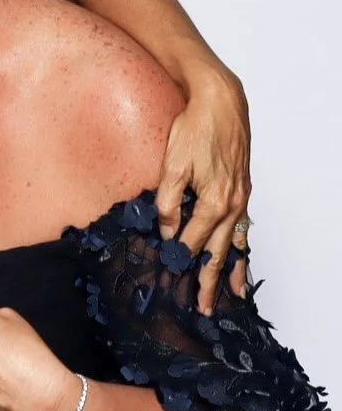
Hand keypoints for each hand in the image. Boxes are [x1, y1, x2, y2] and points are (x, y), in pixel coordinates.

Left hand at [155, 65, 251, 312]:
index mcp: (212, 202)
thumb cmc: (195, 128)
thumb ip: (167, 202)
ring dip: (231, 270)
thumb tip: (166, 230)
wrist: (221, 101)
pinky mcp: (243, 189)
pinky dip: (242, 246)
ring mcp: (241, 198)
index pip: (192, 243)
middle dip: (209, 282)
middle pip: (219, 252)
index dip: (178, 262)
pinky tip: (241, 257)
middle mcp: (232, 205)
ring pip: (235, 243)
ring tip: (229, 295)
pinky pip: (243, 226)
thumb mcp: (172, 166)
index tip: (168, 279)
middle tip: (204, 308)